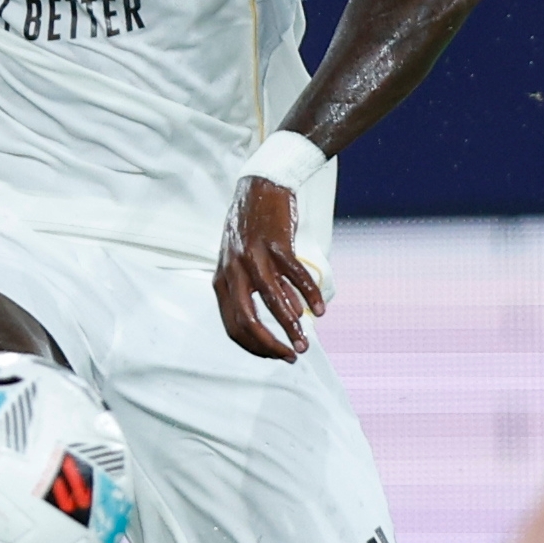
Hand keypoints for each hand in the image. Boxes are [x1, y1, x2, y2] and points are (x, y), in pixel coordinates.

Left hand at [215, 176, 326, 360]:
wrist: (260, 186)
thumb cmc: (253, 229)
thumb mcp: (246, 262)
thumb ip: (261, 290)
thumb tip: (293, 317)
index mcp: (222, 280)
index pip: (234, 326)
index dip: (255, 347)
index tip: (277, 356)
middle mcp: (233, 271)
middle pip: (248, 321)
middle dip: (270, 345)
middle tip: (292, 356)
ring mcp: (253, 256)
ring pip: (273, 301)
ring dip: (291, 326)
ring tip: (305, 343)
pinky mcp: (276, 243)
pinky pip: (295, 276)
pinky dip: (309, 295)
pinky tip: (321, 309)